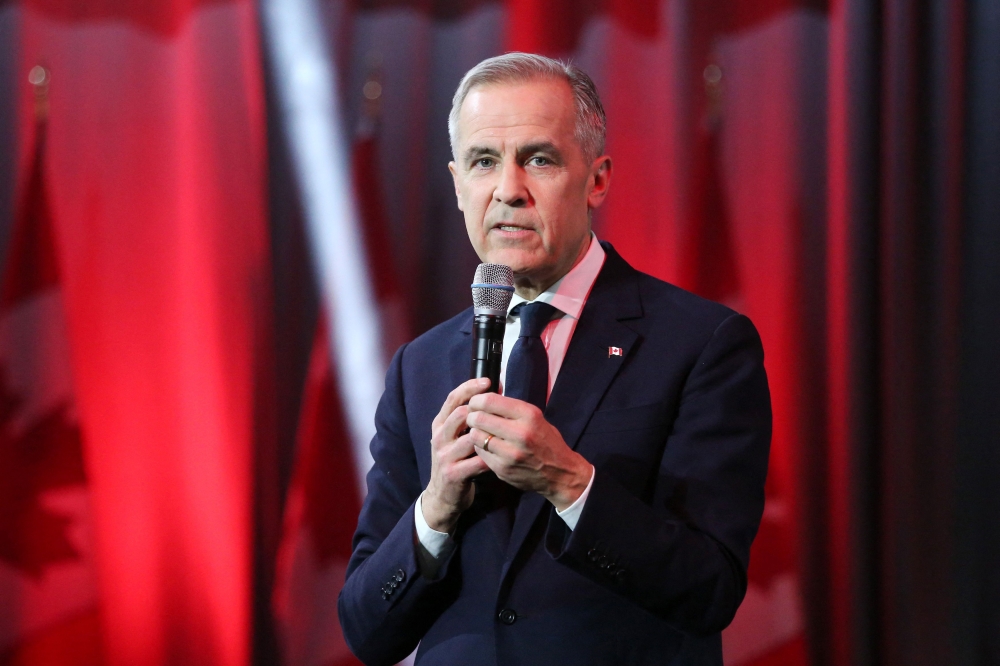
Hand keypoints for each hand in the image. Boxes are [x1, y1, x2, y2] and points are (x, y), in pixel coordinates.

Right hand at [422, 377, 491, 532]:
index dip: (470, 387)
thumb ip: (468, 417)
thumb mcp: (456, 436)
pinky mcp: (454, 473)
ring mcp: (445, 456)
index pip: (452, 398)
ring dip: (489, 433)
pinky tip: (503, 455)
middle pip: (460, 414)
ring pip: (470, 437)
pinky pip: (478, 461)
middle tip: (502, 406)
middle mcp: (439, 437)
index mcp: (440, 424)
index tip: (489, 380)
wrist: (444, 496)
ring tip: (505, 432)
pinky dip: (492, 457)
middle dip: (482, 409)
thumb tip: (492, 390)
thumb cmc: (457, 460)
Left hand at [465, 393, 592, 510]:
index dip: (476, 400)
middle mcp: (520, 433)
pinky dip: (480, 447)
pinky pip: (480, 452)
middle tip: (473, 417)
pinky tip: (487, 446)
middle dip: (472, 416)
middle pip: (479, 418)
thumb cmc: (547, 442)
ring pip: (476, 436)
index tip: (475, 402)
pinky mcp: (502, 469)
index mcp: (529, 415)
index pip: (490, 401)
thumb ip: (512, 409)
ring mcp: (510, 453)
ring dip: (474, 432)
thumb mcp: (536, 418)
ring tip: (480, 431)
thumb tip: (486, 398)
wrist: (560, 474)